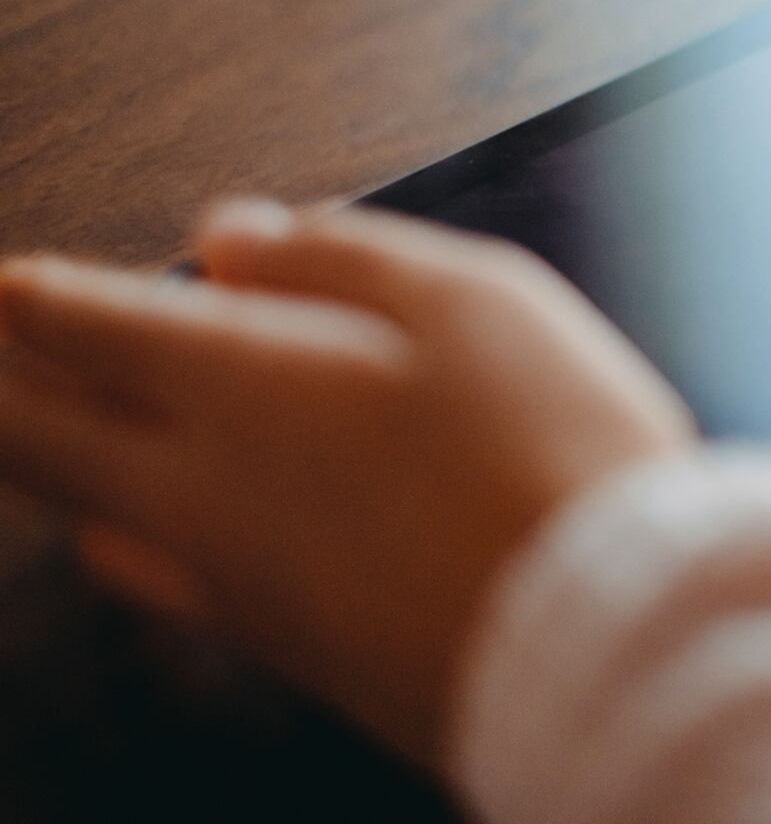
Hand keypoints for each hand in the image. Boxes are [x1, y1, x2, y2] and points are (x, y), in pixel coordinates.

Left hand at [0, 201, 697, 763]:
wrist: (601, 633)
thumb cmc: (550, 454)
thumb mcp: (471, 299)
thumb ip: (340, 255)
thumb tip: (231, 236)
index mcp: (241, 385)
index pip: (79, 328)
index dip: (31, 295)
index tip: (13, 281)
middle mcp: (201, 489)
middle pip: (34, 438)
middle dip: (8, 382)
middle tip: (12, 346)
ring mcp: (230, 580)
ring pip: (87, 517)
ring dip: (63, 458)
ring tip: (68, 420)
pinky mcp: (281, 646)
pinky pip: (162, 577)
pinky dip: (134, 530)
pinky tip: (165, 522)